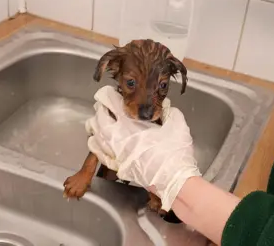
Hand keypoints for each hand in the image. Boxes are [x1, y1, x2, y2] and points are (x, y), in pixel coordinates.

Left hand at [87, 87, 201, 210]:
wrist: (174, 180)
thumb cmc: (175, 153)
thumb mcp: (178, 125)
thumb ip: (170, 111)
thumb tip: (166, 104)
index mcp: (130, 123)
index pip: (110, 103)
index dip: (107, 94)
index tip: (110, 93)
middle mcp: (118, 137)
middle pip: (99, 118)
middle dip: (101, 109)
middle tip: (105, 105)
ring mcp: (115, 153)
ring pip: (95, 135)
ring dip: (96, 126)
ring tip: (99, 120)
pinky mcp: (117, 166)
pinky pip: (99, 154)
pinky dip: (96, 145)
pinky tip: (96, 141)